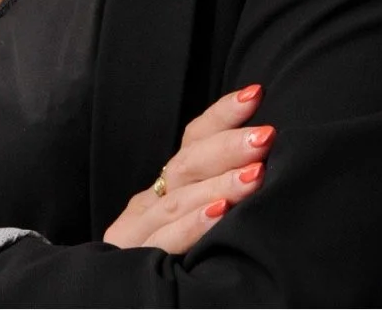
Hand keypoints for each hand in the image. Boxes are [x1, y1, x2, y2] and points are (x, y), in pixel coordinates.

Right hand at [102, 83, 274, 253]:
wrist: (113, 307)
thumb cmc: (174, 269)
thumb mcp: (193, 226)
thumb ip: (217, 198)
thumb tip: (267, 166)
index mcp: (164, 189)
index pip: (192, 139)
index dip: (222, 115)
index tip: (257, 94)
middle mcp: (147, 204)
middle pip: (187, 163)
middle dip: (229, 146)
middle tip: (268, 136)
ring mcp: (137, 234)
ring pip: (179, 198)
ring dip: (221, 183)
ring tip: (255, 173)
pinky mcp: (133, 264)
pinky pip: (166, 242)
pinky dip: (193, 225)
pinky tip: (219, 214)